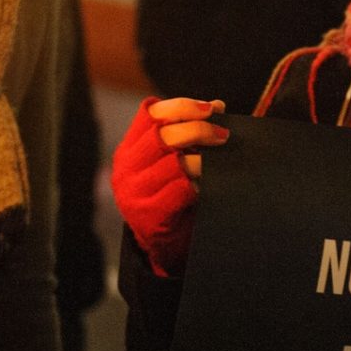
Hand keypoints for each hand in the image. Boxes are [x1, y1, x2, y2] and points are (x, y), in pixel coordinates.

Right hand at [111, 98, 227, 276]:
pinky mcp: (149, 215)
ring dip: (203, 161)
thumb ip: (190, 133)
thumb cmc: (171, 194)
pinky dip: (199, 186)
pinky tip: (206, 188)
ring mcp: (134, 193)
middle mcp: (126, 167)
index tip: (211, 109)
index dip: (182, 106)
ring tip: (218, 165)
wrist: (163, 244)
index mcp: (130, 148)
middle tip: (224, 136)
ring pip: (175, 164)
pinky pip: (181, 191)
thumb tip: (218, 106)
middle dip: (199, 130)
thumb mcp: (175, 160)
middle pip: (163, 136)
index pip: (150, 114)